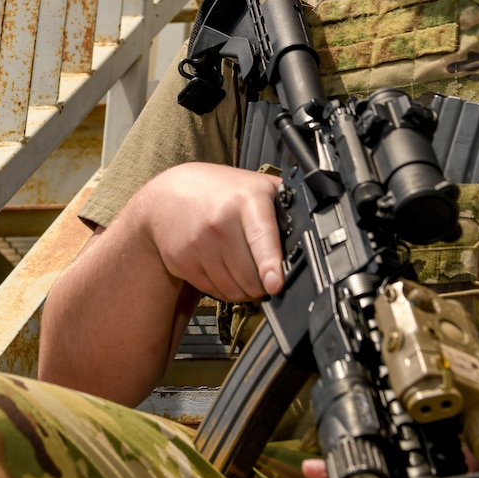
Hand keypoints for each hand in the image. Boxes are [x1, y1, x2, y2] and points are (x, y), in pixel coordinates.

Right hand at [136, 162, 284, 301]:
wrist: (166, 196)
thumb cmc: (219, 191)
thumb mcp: (255, 186)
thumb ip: (283, 205)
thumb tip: (312, 231)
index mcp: (246, 201)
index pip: (261, 236)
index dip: (269, 264)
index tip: (275, 283)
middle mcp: (220, 223)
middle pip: (251, 277)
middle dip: (264, 283)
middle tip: (266, 274)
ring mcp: (198, 244)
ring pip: (234, 290)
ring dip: (245, 290)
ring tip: (245, 271)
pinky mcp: (182, 261)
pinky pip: (214, 292)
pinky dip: (225, 289)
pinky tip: (224, 270)